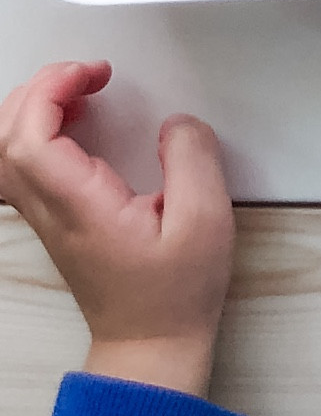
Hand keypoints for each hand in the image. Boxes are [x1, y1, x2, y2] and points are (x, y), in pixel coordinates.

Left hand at [0, 62, 233, 396]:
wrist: (153, 343)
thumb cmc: (176, 291)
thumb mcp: (205, 219)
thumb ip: (193, 158)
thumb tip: (176, 122)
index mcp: (81, 207)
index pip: (28, 141)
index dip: (50, 92)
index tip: (94, 73)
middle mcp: (53, 212)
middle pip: (6, 141)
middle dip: (39, 90)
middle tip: (88, 73)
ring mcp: (49, 217)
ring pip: (7, 154)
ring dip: (34, 109)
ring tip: (81, 89)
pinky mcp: (58, 219)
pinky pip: (24, 165)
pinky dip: (39, 130)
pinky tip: (77, 122)